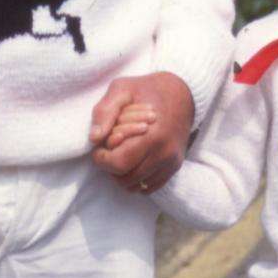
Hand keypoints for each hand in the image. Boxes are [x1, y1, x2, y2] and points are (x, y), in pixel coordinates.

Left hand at [90, 72, 194, 192]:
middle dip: (111, 167)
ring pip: (136, 186)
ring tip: (123, 153)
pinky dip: (137, 179)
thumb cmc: (147, 90)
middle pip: (125, 179)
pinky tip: (134, 160)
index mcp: (151, 135)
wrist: (182, 93)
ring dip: (123, 174)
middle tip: (110, 150)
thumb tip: (95, 138)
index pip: (118, 164)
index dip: (102, 159)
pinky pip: (149, 187)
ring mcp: (171, 163)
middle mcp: (164, 154)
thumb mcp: (122, 89)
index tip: (100, 147)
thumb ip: (105, 111)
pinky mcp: (174, 167)